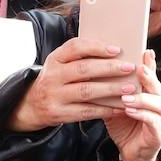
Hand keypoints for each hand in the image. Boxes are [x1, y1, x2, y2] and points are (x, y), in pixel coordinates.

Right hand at [7, 37, 136, 131]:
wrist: (31, 106)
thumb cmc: (56, 82)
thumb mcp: (60, 66)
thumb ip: (80, 59)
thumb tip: (114, 52)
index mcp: (54, 59)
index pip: (74, 47)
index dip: (96, 47)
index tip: (116, 49)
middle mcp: (53, 76)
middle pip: (83, 69)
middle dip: (109, 68)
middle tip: (130, 67)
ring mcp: (54, 96)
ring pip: (86, 91)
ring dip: (110, 89)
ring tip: (130, 88)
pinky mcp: (59, 113)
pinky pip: (85, 111)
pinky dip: (105, 110)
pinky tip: (120, 108)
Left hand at [105, 49, 160, 160]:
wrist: (130, 152)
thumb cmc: (124, 125)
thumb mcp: (116, 103)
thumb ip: (113, 88)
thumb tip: (97, 68)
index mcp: (149, 94)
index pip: (150, 76)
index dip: (149, 64)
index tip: (144, 51)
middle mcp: (158, 104)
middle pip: (157, 87)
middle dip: (148, 77)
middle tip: (138, 69)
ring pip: (158, 104)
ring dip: (142, 99)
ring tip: (127, 96)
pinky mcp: (158, 135)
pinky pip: (153, 122)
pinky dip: (142, 115)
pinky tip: (129, 111)